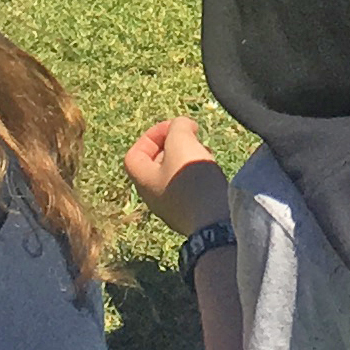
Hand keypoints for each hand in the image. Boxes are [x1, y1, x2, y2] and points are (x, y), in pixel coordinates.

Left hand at [121, 116, 231, 239]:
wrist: (215, 223)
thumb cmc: (192, 182)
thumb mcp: (182, 142)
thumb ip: (178, 127)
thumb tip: (182, 126)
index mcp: (143, 180)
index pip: (134, 154)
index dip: (151, 136)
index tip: (173, 129)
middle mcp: (154, 196)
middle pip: (155, 164)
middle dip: (173, 145)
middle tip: (191, 138)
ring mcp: (172, 208)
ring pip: (175, 176)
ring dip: (188, 159)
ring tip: (204, 153)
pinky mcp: (191, 214)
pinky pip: (189, 189)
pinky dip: (198, 175)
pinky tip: (212, 171)